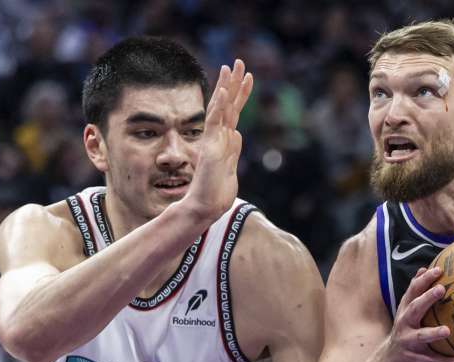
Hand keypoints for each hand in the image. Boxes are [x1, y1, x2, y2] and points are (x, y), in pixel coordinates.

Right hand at [180, 60, 254, 221]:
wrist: (204, 207)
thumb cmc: (216, 192)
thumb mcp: (231, 168)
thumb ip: (234, 150)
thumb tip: (239, 134)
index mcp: (224, 140)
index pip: (234, 111)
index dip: (241, 94)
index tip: (249, 76)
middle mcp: (218, 136)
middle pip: (228, 104)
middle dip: (235, 82)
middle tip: (240, 61)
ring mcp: (214, 141)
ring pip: (222, 108)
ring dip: (227, 87)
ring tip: (232, 67)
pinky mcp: (210, 148)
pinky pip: (214, 123)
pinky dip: (218, 106)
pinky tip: (222, 92)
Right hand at [380, 266, 453, 361]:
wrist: (391, 358)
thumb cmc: (406, 328)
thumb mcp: (406, 309)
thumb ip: (415, 292)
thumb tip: (424, 268)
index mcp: (405, 309)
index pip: (413, 291)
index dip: (424, 280)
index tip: (438, 270)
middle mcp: (405, 323)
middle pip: (415, 308)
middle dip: (427, 298)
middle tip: (442, 289)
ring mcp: (408, 340)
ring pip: (422, 336)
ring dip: (434, 332)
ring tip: (447, 330)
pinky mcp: (414, 356)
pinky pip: (430, 359)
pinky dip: (443, 360)